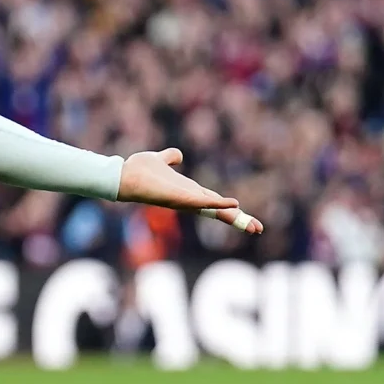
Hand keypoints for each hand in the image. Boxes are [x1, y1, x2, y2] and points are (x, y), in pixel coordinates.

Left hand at [117, 148, 262, 233]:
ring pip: (216, 209)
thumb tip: (177, 155)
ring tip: (253, 225)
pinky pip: (203, 201)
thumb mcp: (160, 160)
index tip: (246, 219)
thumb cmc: (139, 170)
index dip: (231, 210)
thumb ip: (170, 157)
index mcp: (188, 191)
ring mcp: (186, 200)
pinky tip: (234, 204)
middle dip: (239, 221)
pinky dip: (219, 203)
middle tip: (258, 229)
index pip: (214, 202)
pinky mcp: (181, 198)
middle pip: (220, 211)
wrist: (124, 176)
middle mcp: (189, 198)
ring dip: (234, 216)